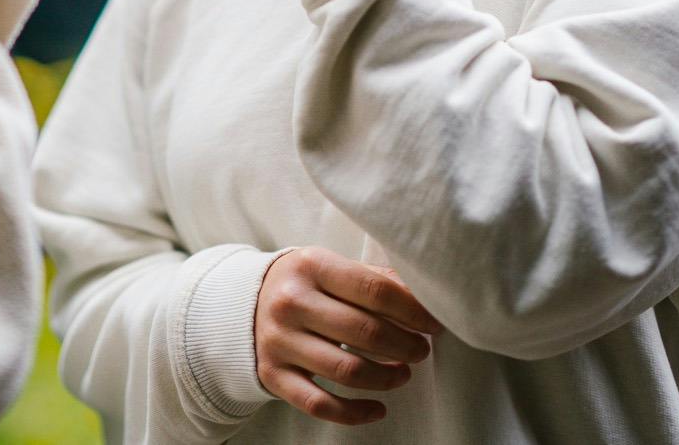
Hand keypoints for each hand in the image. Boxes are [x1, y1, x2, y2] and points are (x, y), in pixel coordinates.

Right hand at [252, 247, 440, 425]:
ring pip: (346, 370)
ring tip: (403, 374)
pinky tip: (377, 408)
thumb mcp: (331, 267)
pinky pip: (319, 404)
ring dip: (386, 378)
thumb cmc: (305, 284)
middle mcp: (291, 302)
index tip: (433, 324)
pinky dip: (354, 412)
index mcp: (311, 265)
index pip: (374, 290)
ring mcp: (279, 341)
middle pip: (364, 331)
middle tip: (420, 350)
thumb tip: (425, 298)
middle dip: (405, 346)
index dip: (413, 311)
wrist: (244, 303)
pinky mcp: (273, 375)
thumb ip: (374, 278)